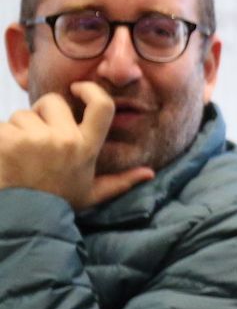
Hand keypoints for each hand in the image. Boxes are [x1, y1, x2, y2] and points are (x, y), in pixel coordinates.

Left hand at [0, 83, 151, 208]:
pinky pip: (2, 126)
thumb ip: (121, 182)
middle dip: (41, 112)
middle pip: (51, 101)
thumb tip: (149, 173)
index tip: (78, 88)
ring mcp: (36, 139)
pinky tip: (5, 156)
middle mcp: (65, 140)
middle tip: (37, 134)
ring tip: (20, 153)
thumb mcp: (93, 193)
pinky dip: (1, 138)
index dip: (90, 90)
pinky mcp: (8, 141)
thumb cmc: (58, 202)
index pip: (101, 106)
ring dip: (17, 128)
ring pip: (22, 115)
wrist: (25, 219)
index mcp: (87, 147)